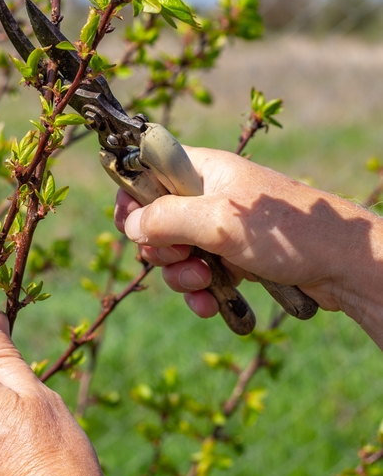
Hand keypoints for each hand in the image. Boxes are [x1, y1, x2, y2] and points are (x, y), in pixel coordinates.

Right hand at [114, 146, 382, 346]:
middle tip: (181, 260)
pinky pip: (202, 272)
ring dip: (182, 275)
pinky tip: (210, 306)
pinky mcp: (237, 256)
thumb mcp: (218, 222)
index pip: (148, 171)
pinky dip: (201, 291)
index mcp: (204, 170)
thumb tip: (129, 226)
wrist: (345, 265)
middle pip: (158, 218)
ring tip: (202, 286)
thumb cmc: (287, 232)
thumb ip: (166, 219)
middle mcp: (211, 194)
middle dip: (161, 248)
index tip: (129, 227)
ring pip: (178, 251)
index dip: (133, 199)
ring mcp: (224, 226)